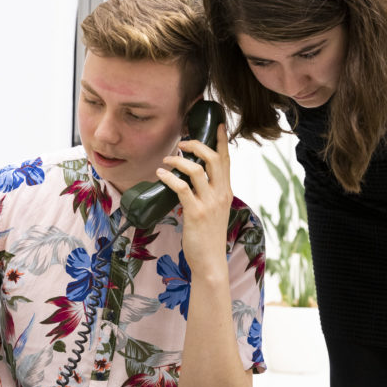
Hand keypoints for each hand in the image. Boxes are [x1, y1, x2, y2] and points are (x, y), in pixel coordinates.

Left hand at [157, 123, 232, 275]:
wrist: (210, 261)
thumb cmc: (208, 236)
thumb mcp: (213, 210)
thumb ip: (207, 194)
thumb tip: (188, 181)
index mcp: (226, 191)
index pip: (226, 160)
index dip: (222, 140)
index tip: (218, 124)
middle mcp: (220, 194)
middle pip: (213, 158)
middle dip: (197, 145)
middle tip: (182, 142)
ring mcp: (209, 203)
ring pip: (197, 170)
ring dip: (179, 160)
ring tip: (167, 159)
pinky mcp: (196, 213)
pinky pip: (182, 188)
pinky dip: (169, 177)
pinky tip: (160, 174)